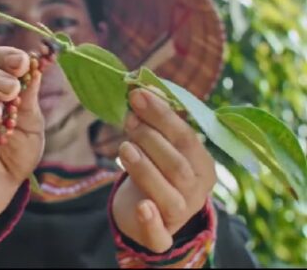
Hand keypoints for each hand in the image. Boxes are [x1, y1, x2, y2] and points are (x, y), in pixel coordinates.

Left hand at [112, 88, 216, 252]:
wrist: (145, 213)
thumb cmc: (154, 170)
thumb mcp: (158, 146)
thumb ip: (154, 122)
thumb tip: (142, 87)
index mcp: (202, 165)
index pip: (186, 137)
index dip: (161, 115)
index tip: (136, 96)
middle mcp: (196, 191)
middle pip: (177, 165)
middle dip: (151, 139)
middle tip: (128, 121)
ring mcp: (180, 216)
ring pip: (167, 195)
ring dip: (145, 169)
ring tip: (123, 148)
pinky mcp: (160, 238)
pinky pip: (159, 235)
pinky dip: (150, 221)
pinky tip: (140, 206)